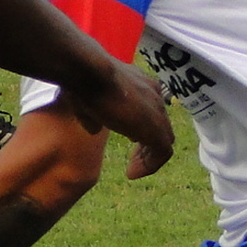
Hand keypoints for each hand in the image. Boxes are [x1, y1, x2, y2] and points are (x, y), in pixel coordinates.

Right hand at [61, 59, 173, 179]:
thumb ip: (93, 116)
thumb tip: (95, 130)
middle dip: (147, 143)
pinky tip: (132, 173)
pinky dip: (150, 165)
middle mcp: (153, 94)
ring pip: (164, 139)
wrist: (89, 72)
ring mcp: (157, 112)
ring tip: (133, 170)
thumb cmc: (82, 79)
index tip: (128, 139)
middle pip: (160, 124)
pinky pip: (162, 153)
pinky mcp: (155, 129)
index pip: (149, 108)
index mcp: (139, 84)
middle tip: (133, 159)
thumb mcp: (86, 99)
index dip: (140, 125)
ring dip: (149, 157)